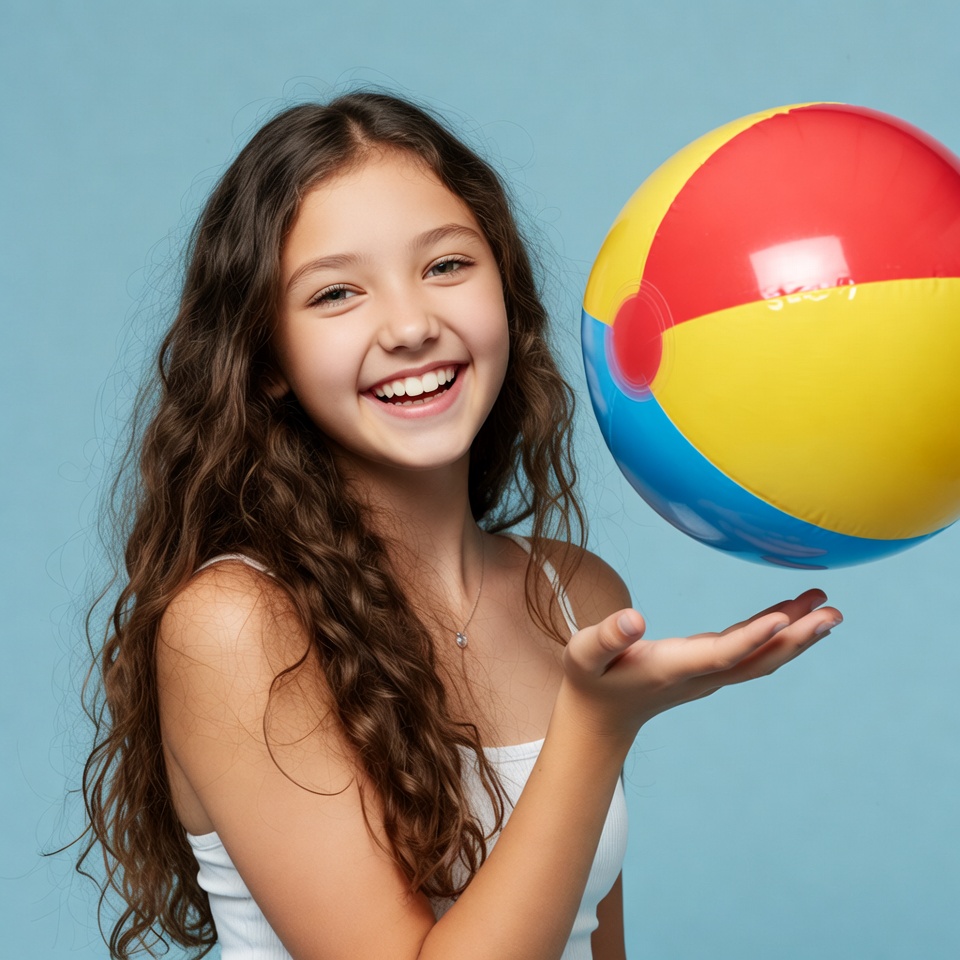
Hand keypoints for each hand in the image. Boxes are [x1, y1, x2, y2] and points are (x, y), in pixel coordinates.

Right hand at [561, 589, 840, 742]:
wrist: (599, 720)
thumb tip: (634, 618)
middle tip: (834, 612)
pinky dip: (776, 635)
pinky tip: (792, 615)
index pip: (720, 654)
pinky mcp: (708, 670)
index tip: (784, 619)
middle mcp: (699, 676)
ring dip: (796, 636)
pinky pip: (751, 655)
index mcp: (672, 669)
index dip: (752, 639)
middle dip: (796, 638)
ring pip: (761, 659)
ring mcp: (708, 676)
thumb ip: (606, 637)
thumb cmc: (589, 681)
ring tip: (827, 608)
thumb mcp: (584, 656)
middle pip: (757, 661)